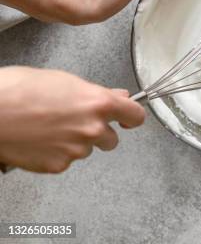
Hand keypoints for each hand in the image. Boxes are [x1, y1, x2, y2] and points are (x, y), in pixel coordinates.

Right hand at [0, 66, 144, 172]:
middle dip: (99, 132)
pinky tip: (40, 140)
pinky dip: (56, 153)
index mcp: (98, 104)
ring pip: (87, 150)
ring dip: (76, 142)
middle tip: (76, 122)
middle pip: (112, 138)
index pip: (135, 115)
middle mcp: (93, 129)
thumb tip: (116, 95)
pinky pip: (66, 161)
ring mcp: (76, 150)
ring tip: (50, 128)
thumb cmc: (19, 90)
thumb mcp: (64, 80)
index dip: (131, 116)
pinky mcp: (58, 166)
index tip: (128, 117)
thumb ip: (95, 92)